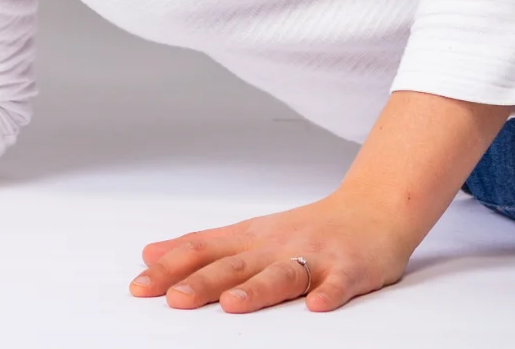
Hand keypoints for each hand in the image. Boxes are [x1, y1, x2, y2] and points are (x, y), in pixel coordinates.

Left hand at [131, 187, 424, 313]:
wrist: (375, 208)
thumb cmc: (309, 227)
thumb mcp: (249, 232)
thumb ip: (203, 247)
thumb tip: (149, 254)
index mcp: (251, 239)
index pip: (203, 250)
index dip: (170, 268)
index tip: (139, 286)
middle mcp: (277, 245)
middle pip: (235, 265)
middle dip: (203, 282)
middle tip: (173, 299)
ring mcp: (315, 256)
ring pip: (282, 273)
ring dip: (257, 289)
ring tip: (232, 304)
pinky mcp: (351, 269)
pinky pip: (340, 283)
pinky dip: (330, 294)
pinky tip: (318, 307)